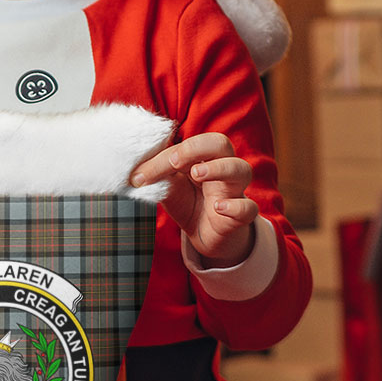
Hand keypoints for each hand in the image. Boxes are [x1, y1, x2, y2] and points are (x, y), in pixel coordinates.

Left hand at [130, 132, 257, 266]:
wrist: (206, 236)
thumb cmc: (189, 203)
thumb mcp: (169, 188)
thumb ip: (157, 176)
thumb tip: (133, 171)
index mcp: (203, 157)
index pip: (188, 145)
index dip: (164, 156)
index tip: (140, 175)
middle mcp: (222, 168)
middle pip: (221, 143)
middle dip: (196, 148)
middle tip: (174, 162)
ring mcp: (234, 191)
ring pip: (241, 169)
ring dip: (219, 168)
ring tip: (197, 174)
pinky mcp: (241, 216)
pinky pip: (248, 208)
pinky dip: (236, 206)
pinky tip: (218, 207)